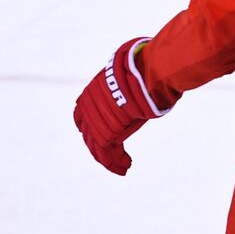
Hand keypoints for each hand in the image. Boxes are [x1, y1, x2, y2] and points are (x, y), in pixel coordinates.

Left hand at [72, 38, 167, 174]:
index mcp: (93, 90)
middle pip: (90, 132)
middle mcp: (89, 106)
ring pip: (98, 146)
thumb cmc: (149, 67)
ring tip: (123, 166)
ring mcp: (96, 119)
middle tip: (115, 156)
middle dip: (101, 146)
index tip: (104, 136)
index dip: (92, 127)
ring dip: (110, 159)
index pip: (83, 114)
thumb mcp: (132, 74)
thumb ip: (129, 83)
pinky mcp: (106, 133)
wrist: (151, 71)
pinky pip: (107, 153)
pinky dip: (115, 163)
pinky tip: (126, 166)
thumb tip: (144, 77)